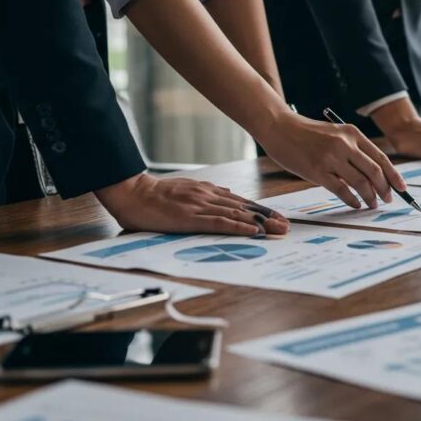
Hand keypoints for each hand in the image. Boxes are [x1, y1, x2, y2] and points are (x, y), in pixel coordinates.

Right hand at [95, 173, 289, 235]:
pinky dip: (239, 228)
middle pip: (244, 208)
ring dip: (260, 223)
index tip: (279, 218)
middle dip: (268, 218)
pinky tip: (253, 232)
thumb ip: (209, 192)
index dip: (262, 210)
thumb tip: (229, 193)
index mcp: (208, 191)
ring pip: (237, 215)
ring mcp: (200, 206)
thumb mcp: (188, 188)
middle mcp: (209, 196)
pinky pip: (219, 223)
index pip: (241, 202)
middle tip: (286, 226)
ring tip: (278, 230)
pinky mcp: (191, 217)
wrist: (133, 193)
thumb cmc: (156, 194)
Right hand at [259, 114, 407, 208]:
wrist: (279, 127)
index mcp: (352, 133)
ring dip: (370, 197)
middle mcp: (345, 144)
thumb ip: (353, 149)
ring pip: (360, 183)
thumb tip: (374, 175)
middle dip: (385, 189)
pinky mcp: (316, 170)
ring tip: (372, 204)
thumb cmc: (307, 133)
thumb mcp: (335, 134)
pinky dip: (352, 200)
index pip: (381, 158)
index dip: (394, 176)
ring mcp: (331, 157)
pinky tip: (355, 204)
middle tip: (388, 200)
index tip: (402, 188)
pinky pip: (341, 190)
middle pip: (375, 172)